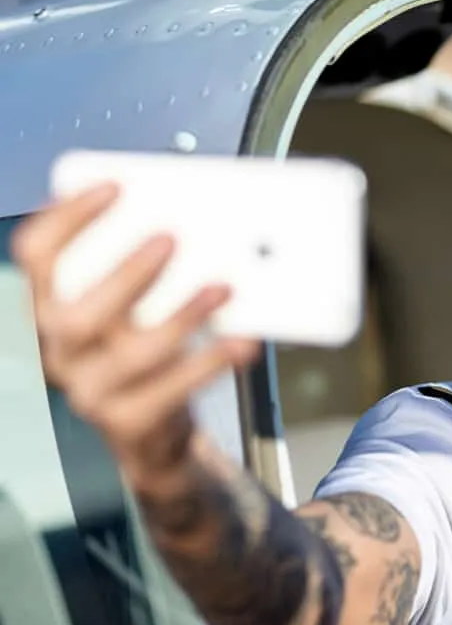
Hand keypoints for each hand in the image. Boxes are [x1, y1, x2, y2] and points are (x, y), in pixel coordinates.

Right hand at [11, 183, 260, 485]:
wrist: (156, 436)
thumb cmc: (148, 360)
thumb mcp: (135, 312)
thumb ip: (149, 275)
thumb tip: (200, 221)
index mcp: (53, 312)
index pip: (37, 258)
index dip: (68, 219)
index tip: (113, 188)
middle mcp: (62, 351)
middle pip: (78, 312)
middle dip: (126, 272)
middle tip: (170, 239)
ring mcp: (92, 391)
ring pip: (133, 354)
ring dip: (182, 316)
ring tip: (222, 289)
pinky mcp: (128, 421)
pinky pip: (172, 391)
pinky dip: (210, 362)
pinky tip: (240, 342)